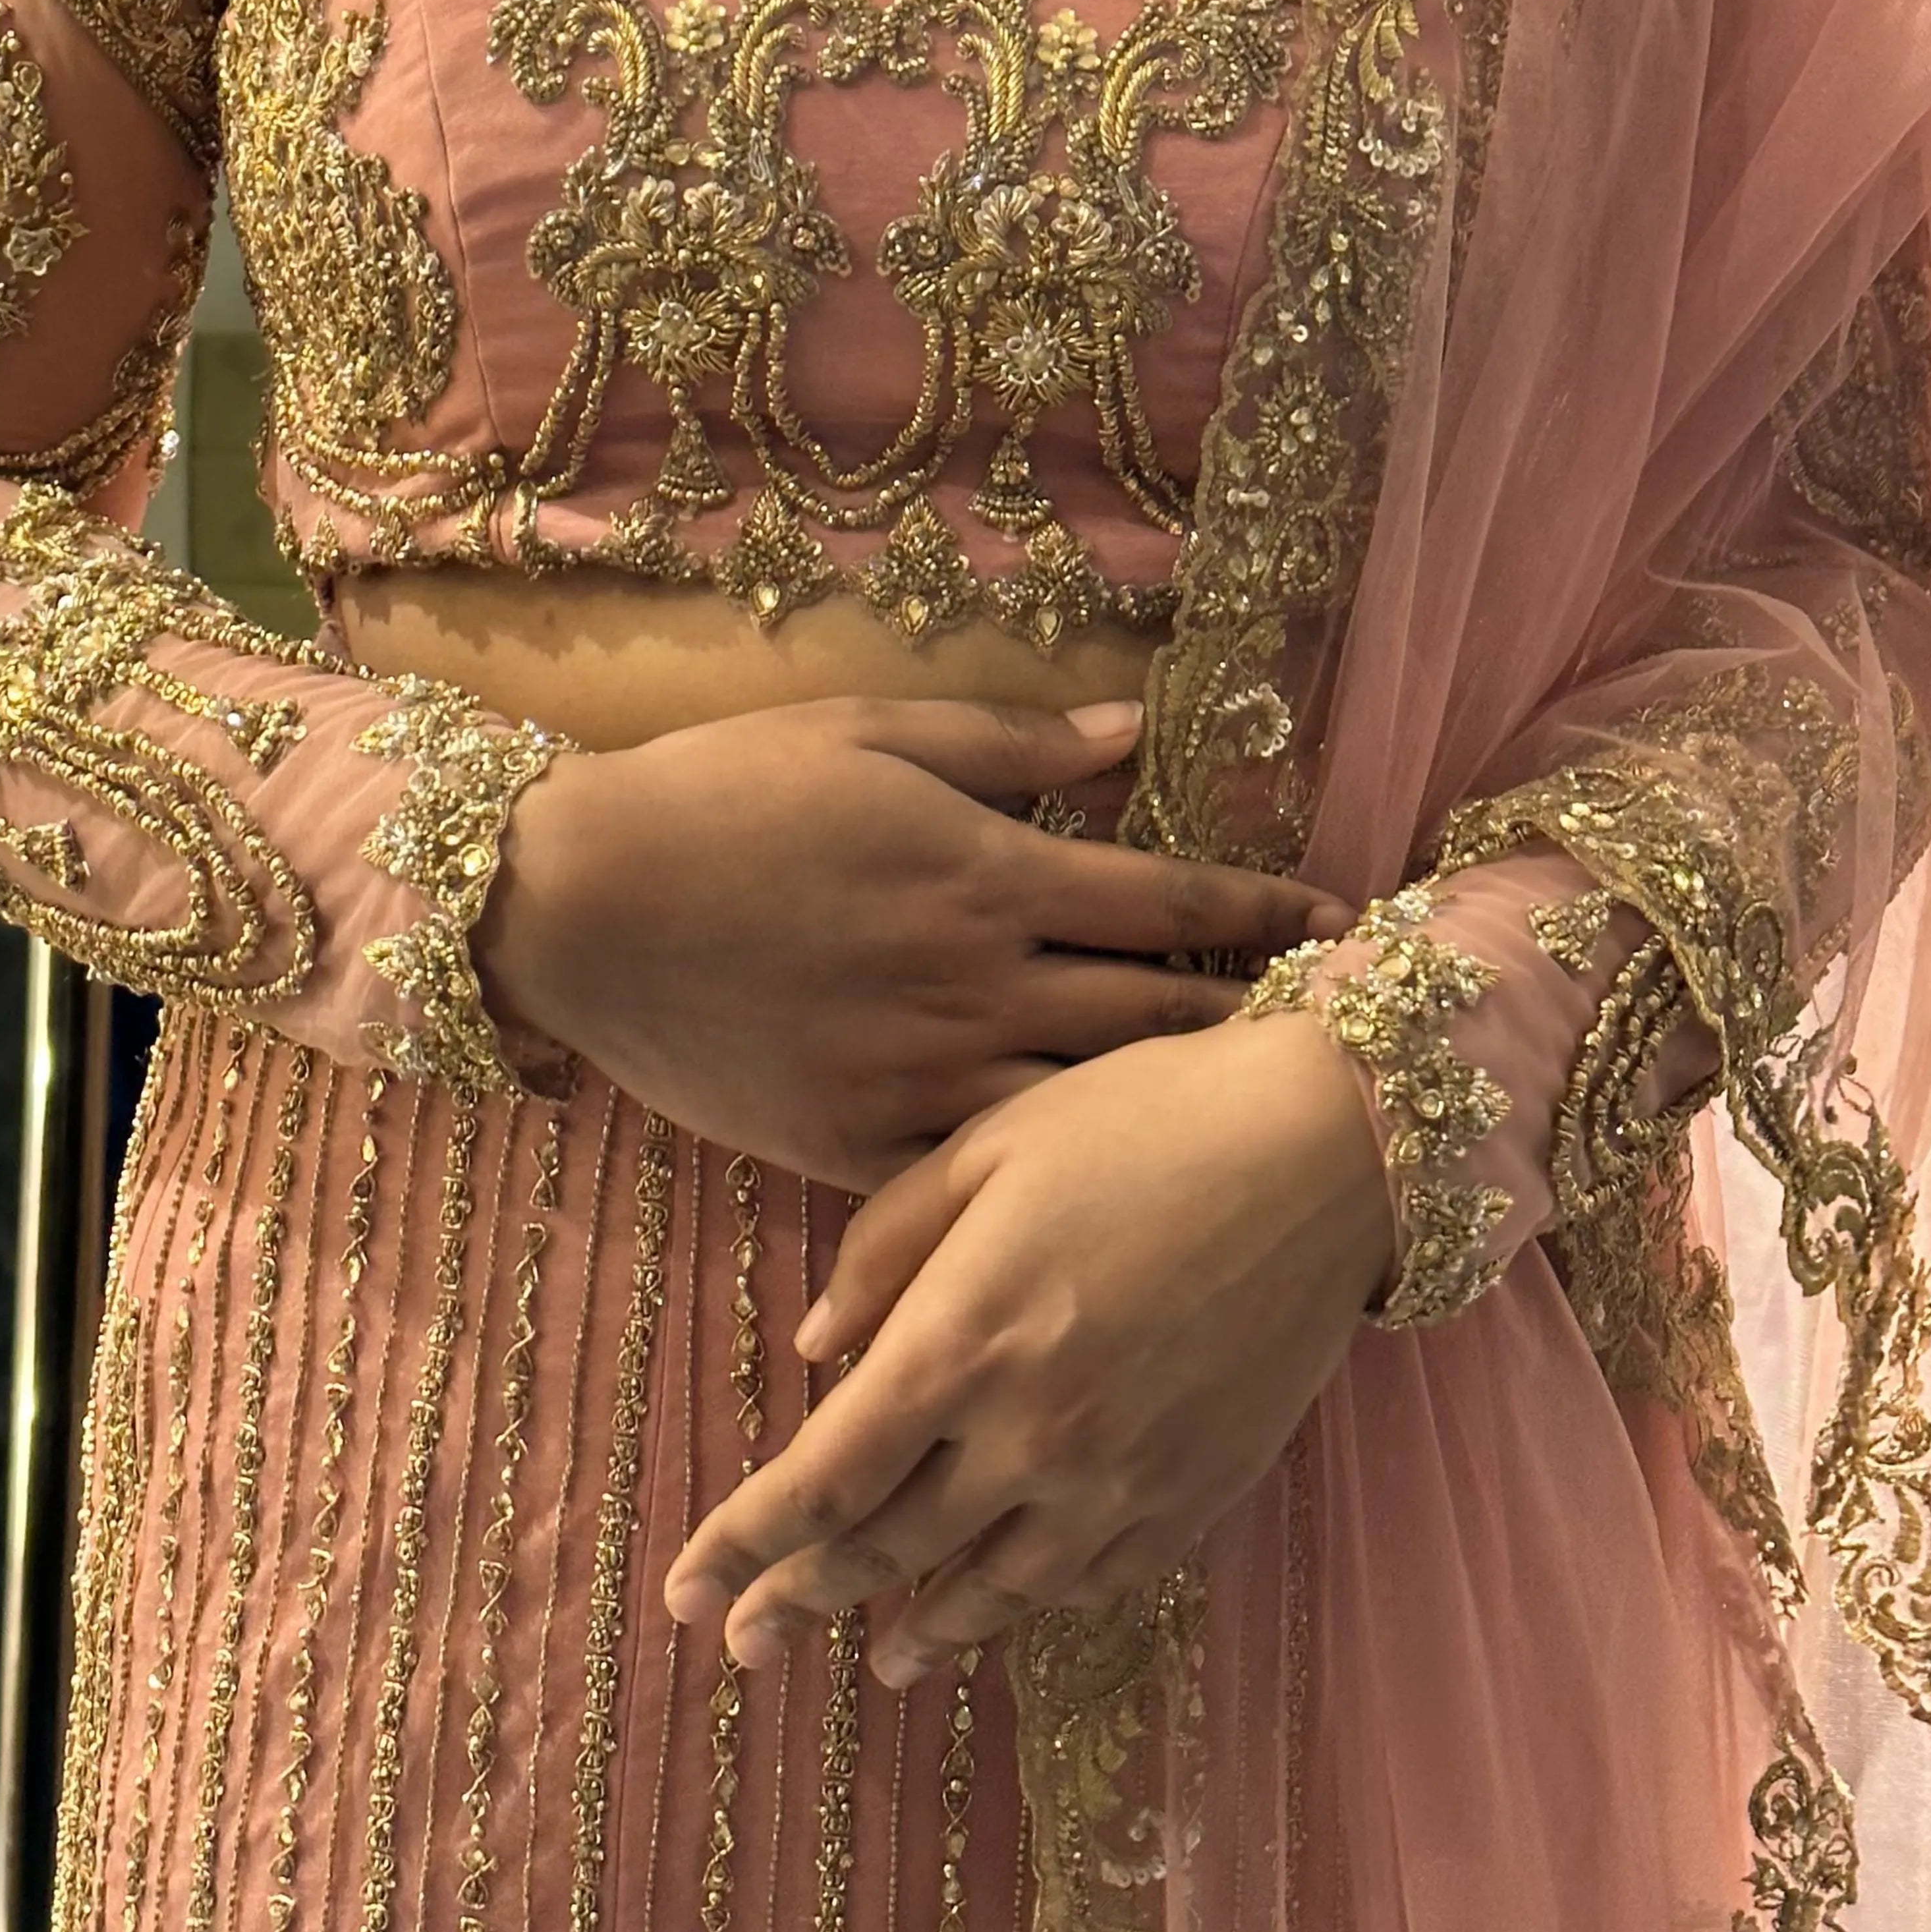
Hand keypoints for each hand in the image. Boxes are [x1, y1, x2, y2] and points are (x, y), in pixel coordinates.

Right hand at [476, 697, 1349, 1189]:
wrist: (584, 905)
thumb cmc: (725, 796)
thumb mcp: (869, 733)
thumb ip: (1011, 741)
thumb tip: (1134, 733)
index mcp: (990, 875)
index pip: (1174, 897)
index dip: (1270, 908)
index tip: (1346, 923)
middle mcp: (978, 986)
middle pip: (1158, 1013)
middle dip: (1256, 1020)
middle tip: (1339, 1037)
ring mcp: (922, 1078)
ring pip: (1090, 1112)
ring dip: (1175, 1113)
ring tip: (1250, 1125)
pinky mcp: (861, 1147)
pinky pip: (985, 1180)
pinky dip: (1052, 1186)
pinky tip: (1108, 1198)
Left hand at [660, 1009, 1392, 1678]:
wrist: (1327, 1146)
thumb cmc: (1142, 1118)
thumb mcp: (986, 1146)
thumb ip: (883, 1251)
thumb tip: (814, 1352)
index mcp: (961, 1338)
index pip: (821, 1479)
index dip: (741, 1546)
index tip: (682, 1592)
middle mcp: (1030, 1432)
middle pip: (886, 1549)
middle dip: (799, 1602)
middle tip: (741, 1642)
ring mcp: (1117, 1477)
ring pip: (987, 1589)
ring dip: (915, 1630)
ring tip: (873, 1657)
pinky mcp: (1191, 1494)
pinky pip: (1085, 1584)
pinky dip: (1024, 1610)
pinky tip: (994, 1614)